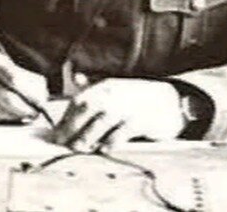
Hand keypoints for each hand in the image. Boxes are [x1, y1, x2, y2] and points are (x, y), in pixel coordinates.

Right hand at [0, 52, 47, 122]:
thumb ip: (18, 75)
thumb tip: (40, 97)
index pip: (14, 79)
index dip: (30, 94)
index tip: (40, 102)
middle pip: (8, 100)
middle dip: (25, 110)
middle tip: (35, 113)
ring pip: (1, 112)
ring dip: (15, 117)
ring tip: (24, 115)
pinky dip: (2, 120)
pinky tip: (7, 117)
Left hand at [50, 78, 184, 152]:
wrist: (171, 101)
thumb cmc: (138, 98)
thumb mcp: (115, 88)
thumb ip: (95, 87)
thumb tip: (76, 78)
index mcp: (104, 87)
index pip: (79, 101)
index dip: (65, 117)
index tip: (56, 131)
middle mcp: (113, 95)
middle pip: (86, 111)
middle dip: (71, 128)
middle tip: (61, 142)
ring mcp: (126, 108)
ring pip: (100, 123)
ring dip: (87, 137)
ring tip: (77, 148)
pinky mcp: (140, 122)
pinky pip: (120, 133)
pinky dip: (110, 142)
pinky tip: (102, 149)